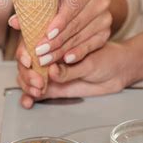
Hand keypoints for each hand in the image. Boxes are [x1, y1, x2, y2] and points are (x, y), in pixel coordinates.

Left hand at [9, 0, 111, 66]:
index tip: (48, 33)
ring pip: (81, 36)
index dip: (60, 20)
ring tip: (45, 58)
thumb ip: (34, 9)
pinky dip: (77, 53)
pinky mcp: (106, 32)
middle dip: (56, 40)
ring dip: (62, 50)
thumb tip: (13, 22)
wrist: (87, 2)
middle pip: (76, 23)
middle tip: (40, 51)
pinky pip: (91, 45)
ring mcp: (105, 17)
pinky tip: (66, 59)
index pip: (73, 4)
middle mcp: (100, 0)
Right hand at [16, 42, 136, 108]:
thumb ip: (70, 69)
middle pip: (25, 63)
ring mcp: (49, 71)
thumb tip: (51, 70)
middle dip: (26, 73)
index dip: (24, 51)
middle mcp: (48, 54)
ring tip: (36, 92)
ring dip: (26, 85)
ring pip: (27, 77)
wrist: (118, 72)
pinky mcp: (52, 86)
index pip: (30, 43)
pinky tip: (28, 102)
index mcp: (54, 40)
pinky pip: (36, 91)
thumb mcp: (89, 62)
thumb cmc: (106, 58)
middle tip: (37, 82)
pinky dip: (29, 97)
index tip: (27, 60)